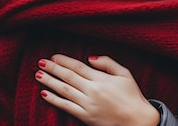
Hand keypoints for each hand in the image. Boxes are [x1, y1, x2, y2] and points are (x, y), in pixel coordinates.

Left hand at [35, 54, 158, 125]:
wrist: (139, 121)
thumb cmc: (133, 96)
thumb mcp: (125, 74)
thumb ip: (107, 63)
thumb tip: (89, 57)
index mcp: (101, 79)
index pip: (78, 66)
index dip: (64, 61)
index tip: (53, 57)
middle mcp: (92, 90)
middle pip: (68, 77)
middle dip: (52, 69)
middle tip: (40, 62)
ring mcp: (88, 104)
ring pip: (64, 90)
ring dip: (49, 82)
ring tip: (38, 75)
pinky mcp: (86, 117)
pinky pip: (66, 107)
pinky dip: (54, 100)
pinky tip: (45, 94)